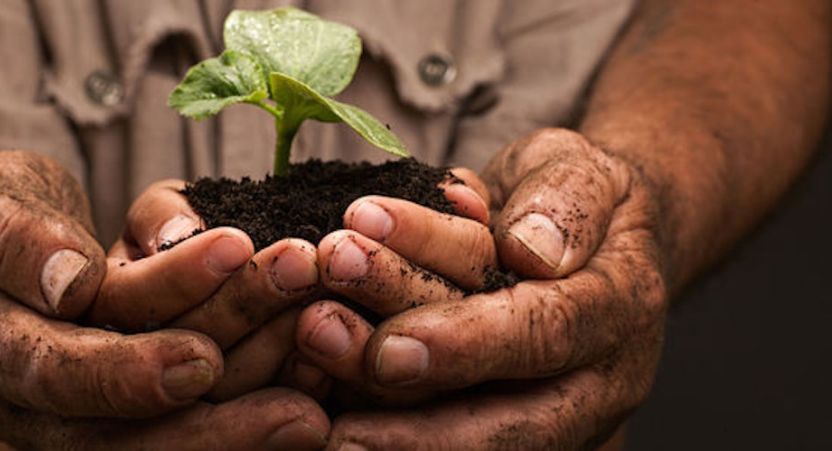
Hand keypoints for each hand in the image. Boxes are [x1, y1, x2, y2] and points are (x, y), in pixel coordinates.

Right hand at [0, 151, 328, 448]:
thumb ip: (15, 236)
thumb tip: (69, 284)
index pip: (56, 372)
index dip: (128, 372)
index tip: (202, 357)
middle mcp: (33, 402)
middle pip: (126, 429)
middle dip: (217, 420)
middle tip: (302, 410)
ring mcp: (80, 413)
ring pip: (168, 430)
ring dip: (251, 409)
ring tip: (326, 390)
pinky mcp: (125, 408)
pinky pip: (190, 418)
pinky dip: (252, 407)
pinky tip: (318, 394)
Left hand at [295, 129, 667, 448]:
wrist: (576, 237)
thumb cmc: (569, 195)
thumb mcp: (583, 167)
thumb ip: (568, 198)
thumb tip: (535, 251)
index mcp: (618, 312)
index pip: (546, 334)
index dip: (469, 344)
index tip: (390, 346)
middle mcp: (590, 380)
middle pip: (500, 414)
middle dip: (405, 392)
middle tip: (318, 344)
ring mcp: (547, 411)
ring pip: (462, 429)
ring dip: (374, 399)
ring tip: (303, 350)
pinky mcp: (498, 420)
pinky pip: (440, 425)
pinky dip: (373, 409)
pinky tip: (311, 386)